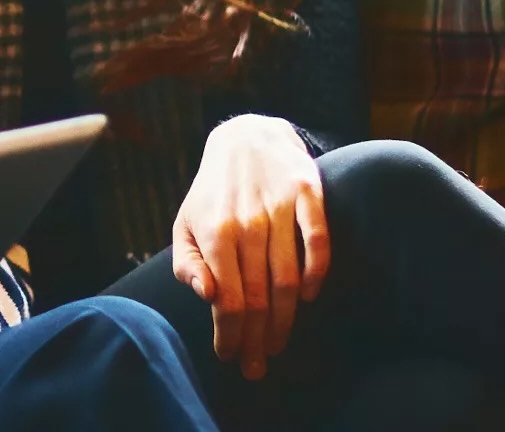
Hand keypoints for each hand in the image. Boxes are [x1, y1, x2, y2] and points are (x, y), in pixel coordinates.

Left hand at [168, 114, 329, 381]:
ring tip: (278, 345)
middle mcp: (248, 222)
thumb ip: (187, 262)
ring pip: (288, 278)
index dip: (231, 334)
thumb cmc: (212, 193)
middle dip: (258, 338)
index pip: (227, 298)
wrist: (246, 137)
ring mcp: (280, 209)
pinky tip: (308, 297)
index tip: (231, 358)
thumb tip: (206, 296)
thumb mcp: (186, 223)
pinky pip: (319, 242)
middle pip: (259, 297)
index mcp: (214, 232)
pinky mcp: (309, 194)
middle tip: (257, 367)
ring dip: (285, 319)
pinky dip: (316, 273)